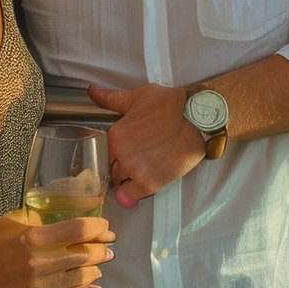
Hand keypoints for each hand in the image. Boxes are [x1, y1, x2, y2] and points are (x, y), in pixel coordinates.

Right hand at [0, 211, 114, 287]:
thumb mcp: (11, 222)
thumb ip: (38, 221)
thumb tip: (63, 220)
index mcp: (33, 238)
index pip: (79, 230)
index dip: (98, 227)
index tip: (105, 226)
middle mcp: (39, 263)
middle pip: (86, 254)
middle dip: (103, 248)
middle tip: (109, 244)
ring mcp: (39, 287)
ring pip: (81, 277)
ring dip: (96, 268)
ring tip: (102, 263)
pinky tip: (93, 285)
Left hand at [87, 84, 205, 208]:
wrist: (196, 118)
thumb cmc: (168, 105)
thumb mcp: (137, 97)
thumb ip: (110, 99)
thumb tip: (92, 91)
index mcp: (115, 136)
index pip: (104, 155)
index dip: (114, 155)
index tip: (124, 154)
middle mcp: (122, 155)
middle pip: (112, 171)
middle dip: (122, 168)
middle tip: (137, 161)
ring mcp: (136, 171)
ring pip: (121, 185)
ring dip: (129, 181)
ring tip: (143, 171)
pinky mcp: (151, 183)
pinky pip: (133, 197)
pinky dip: (136, 192)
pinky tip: (147, 180)